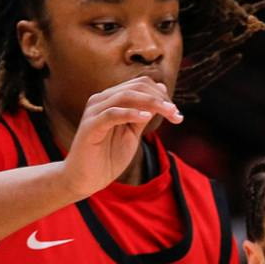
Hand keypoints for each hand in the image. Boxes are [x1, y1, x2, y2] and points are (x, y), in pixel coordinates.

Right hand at [61, 76, 181, 197]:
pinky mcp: (90, 126)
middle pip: (135, 87)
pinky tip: (146, 118)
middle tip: (176, 115)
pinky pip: (112, 114)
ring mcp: (94, 111)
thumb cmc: (109, 156)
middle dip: (160, 99)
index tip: (177, 114)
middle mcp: (101, 100)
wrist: (87, 178)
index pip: (140, 85)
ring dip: (152, 103)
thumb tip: (161, 92)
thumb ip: (144, 113)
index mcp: (111, 99)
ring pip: (125, 97)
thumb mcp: (132, 133)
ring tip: (169, 113)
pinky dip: (130, 113)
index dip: (161, 95)